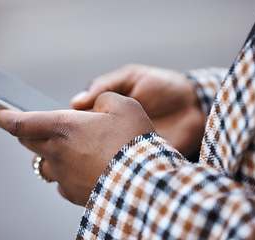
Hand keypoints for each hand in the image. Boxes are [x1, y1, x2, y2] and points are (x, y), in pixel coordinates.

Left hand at [0, 92, 153, 205]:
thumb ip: (102, 99)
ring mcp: (64, 175)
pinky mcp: (73, 192)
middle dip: (27, 132)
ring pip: (44, 163)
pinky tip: (82, 167)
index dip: (3, 116)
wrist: (145, 181)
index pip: (20, 121)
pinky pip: (61, 180)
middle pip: (29, 141)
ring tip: (67, 148)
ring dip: (49, 153)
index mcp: (64, 126)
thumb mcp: (124, 105)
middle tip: (34, 126)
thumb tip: (92, 108)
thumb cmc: (135, 141)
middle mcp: (57, 151)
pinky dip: (65, 171)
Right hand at [71, 64, 203, 157]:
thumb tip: (75, 101)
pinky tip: (113, 168)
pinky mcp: (139, 160)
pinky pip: (122, 168)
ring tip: (94, 158)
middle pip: (85, 145)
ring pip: (101, 160)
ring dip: (95, 161)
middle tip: (74, 149)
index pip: (77, 124)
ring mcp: (124, 148)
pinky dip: (116, 170)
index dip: (67, 129)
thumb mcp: (131, 77)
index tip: (59, 133)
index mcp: (106, 113)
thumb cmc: (162, 86)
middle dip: (78, 148)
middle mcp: (112, 133)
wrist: (195, 106)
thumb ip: (105, 85)